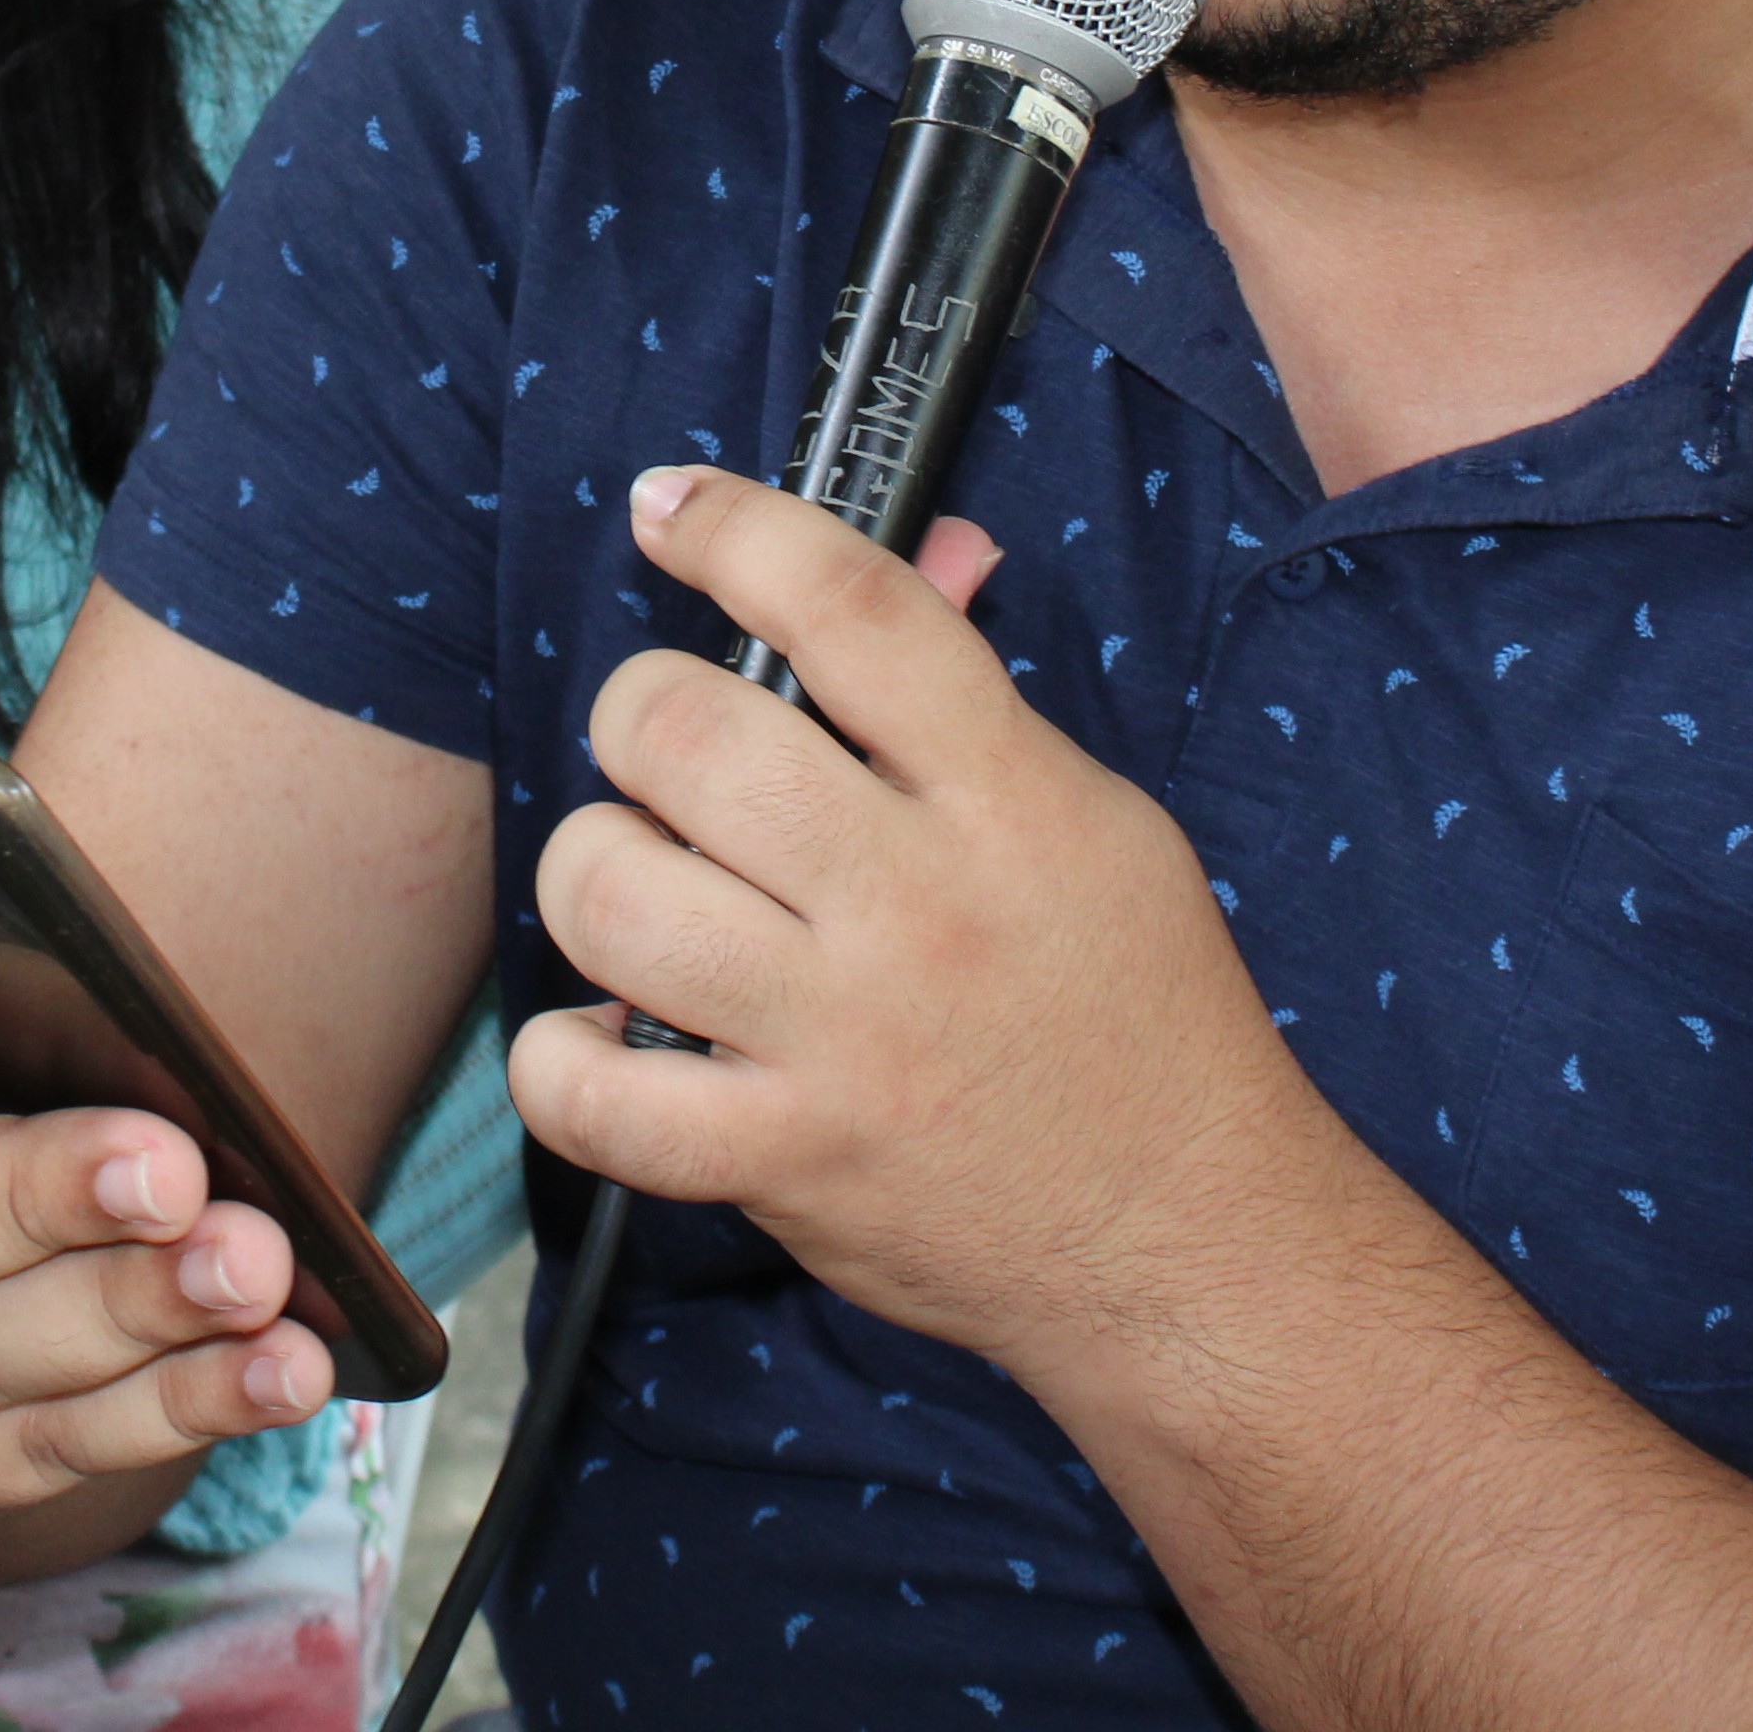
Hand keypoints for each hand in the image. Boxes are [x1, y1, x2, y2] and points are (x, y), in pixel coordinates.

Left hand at [513, 465, 1304, 1373]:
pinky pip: (595, 1102)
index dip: (736, 529)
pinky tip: (606, 1036)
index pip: (852, 607)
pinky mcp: (785, 1164)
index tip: (674, 511)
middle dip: (640, 716)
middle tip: (669, 754)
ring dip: (595, 872)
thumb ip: (977, 696)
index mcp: (1007, 799)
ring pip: (615, 896)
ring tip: (645, 890)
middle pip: (689, 738)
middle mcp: (915, 906)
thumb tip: (922, 551)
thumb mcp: (1093, 823)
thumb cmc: (1140, 1015)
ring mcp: (841, 1042)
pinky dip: (561, 1061)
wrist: (1190, 1242)